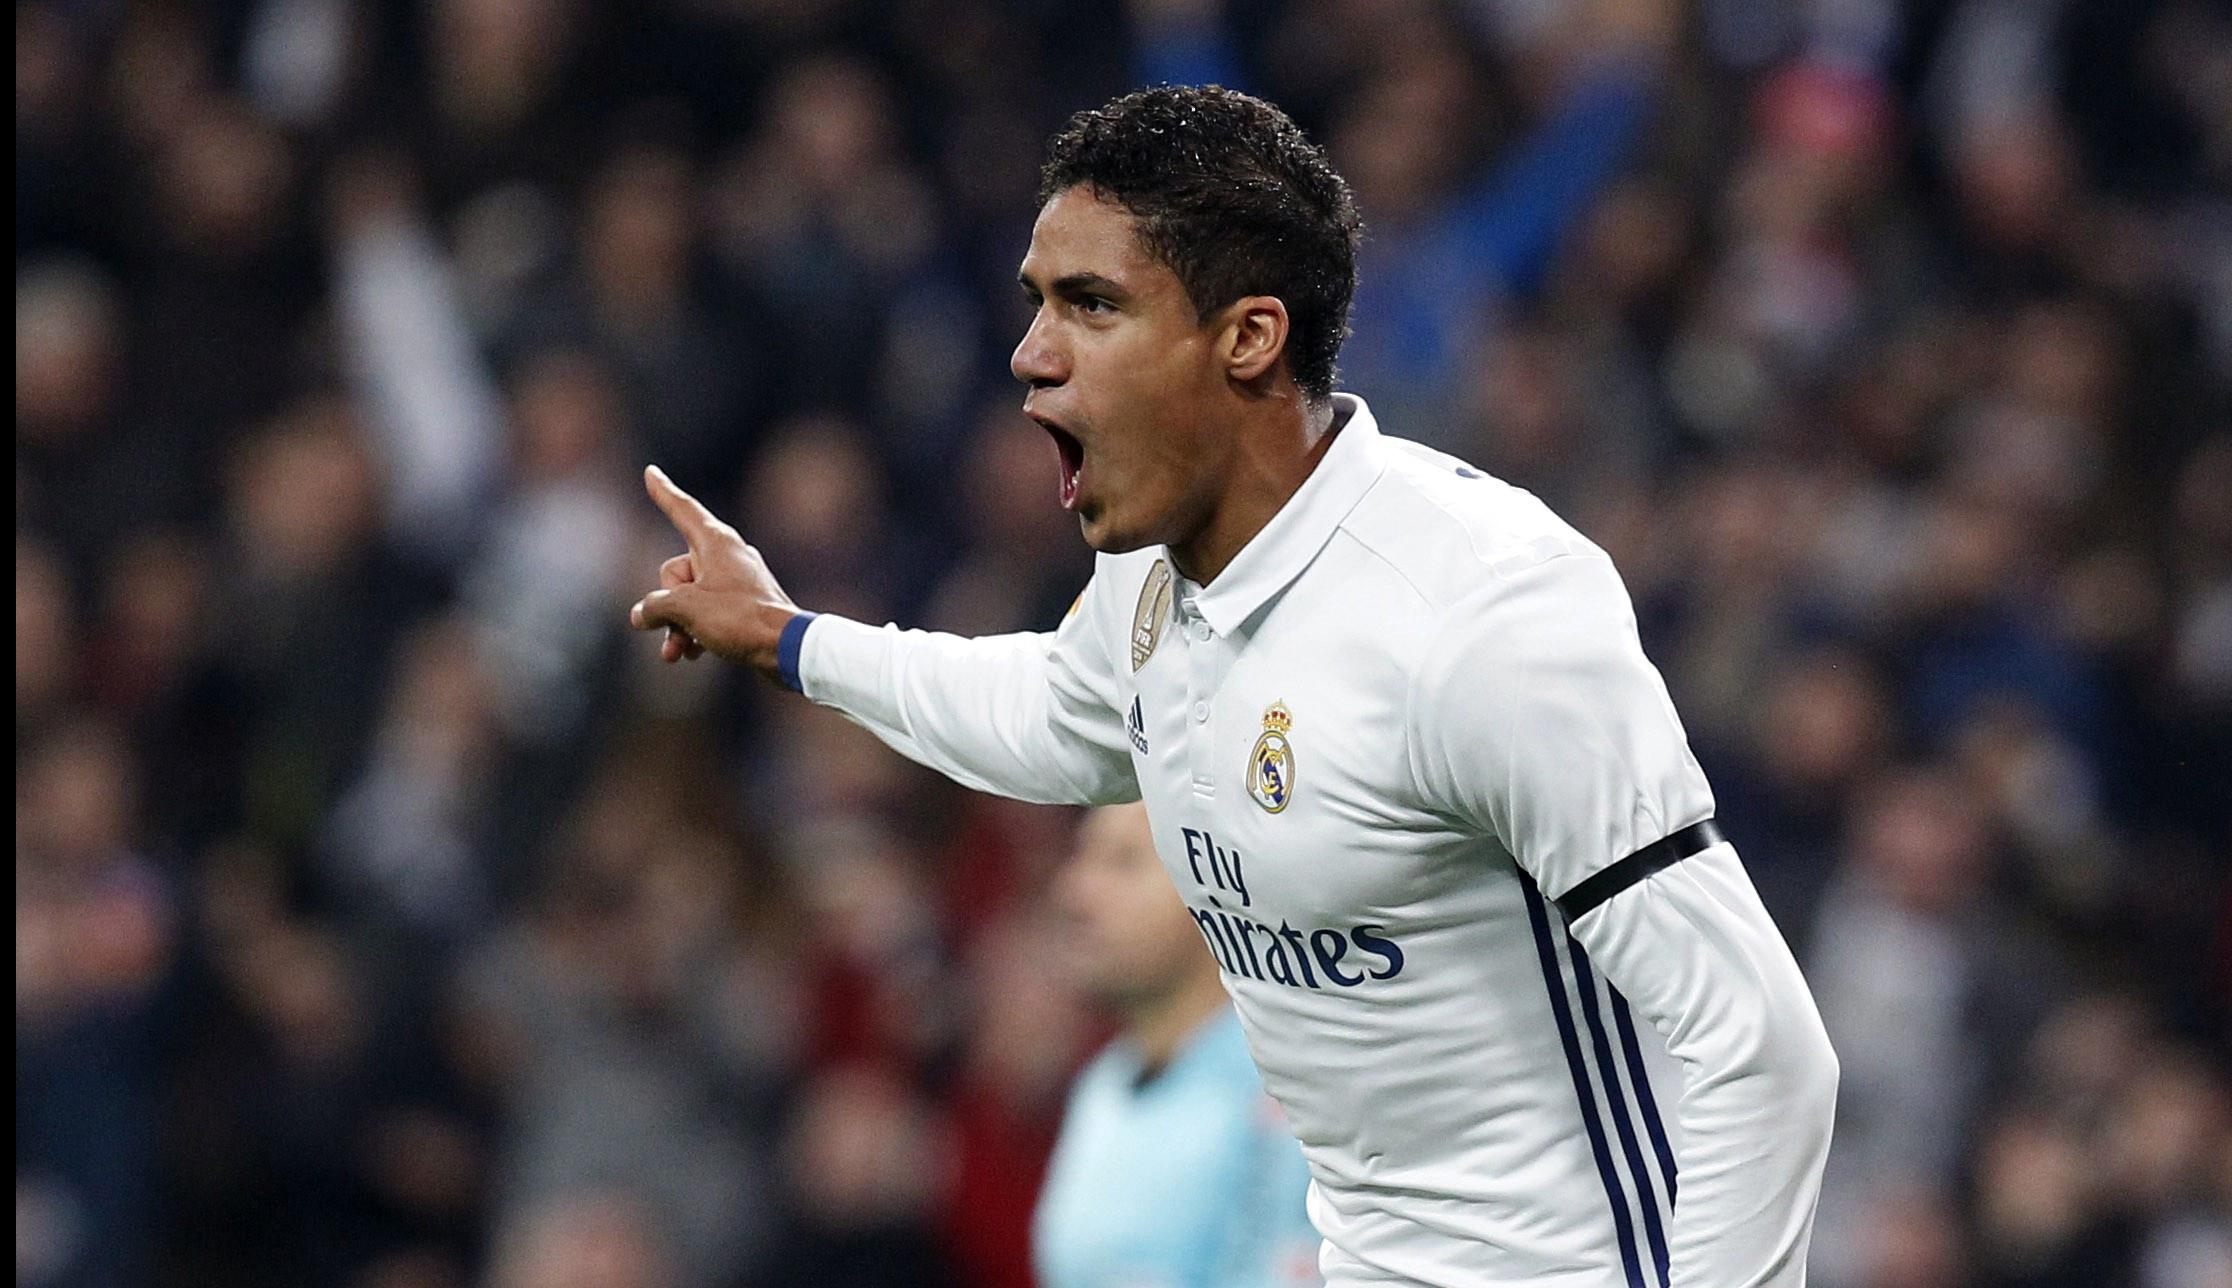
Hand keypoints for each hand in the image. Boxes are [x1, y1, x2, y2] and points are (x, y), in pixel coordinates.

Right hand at [629, 466, 801, 679]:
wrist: (787, 649)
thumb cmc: (740, 620)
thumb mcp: (686, 609)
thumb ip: (655, 606)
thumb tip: (642, 614)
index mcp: (716, 542)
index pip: (682, 510)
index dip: (663, 492)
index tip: (651, 472)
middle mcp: (727, 556)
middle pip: (676, 571)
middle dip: (668, 604)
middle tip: (682, 626)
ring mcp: (736, 581)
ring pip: (689, 597)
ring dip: (677, 626)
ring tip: (677, 653)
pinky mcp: (743, 606)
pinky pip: (707, 613)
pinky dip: (696, 632)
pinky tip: (694, 655)